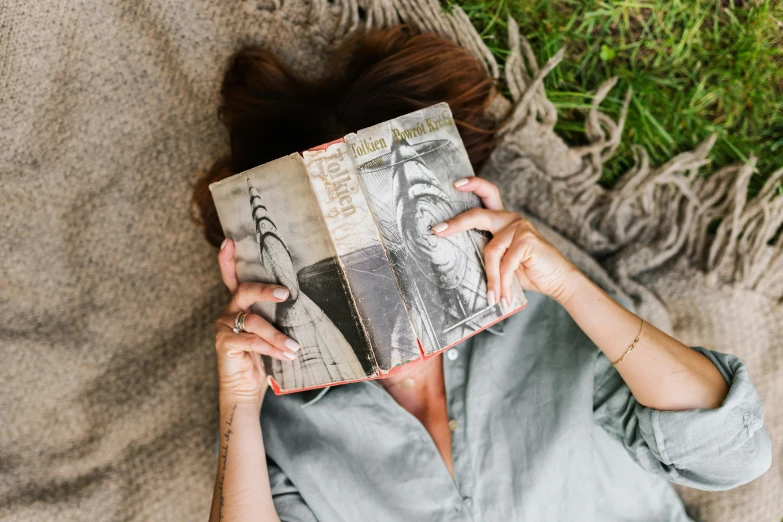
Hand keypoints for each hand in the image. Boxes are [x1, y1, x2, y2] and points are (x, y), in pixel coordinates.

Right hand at [214, 238, 300, 404]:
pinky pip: (252, 341)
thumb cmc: (262, 358)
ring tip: (295, 347)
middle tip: (287, 294)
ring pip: (253, 321)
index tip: (230, 240)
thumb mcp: (272, 333)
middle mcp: (229, 311)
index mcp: (240, 305)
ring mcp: (224, 326)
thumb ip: (277, 317)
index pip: (232, 277)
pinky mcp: (224, 343)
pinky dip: (272, 348)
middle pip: (244, 291)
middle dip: (266, 290)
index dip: (228, 259)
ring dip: (277, 335)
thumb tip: (302, 303)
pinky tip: (286, 355)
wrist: (245, 389)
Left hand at [431, 177, 579, 305]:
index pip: (488, 194)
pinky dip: (502, 283)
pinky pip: (505, 264)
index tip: (455, 184)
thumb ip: (487, 254)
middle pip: (478, 215)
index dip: (473, 185)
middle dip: (456, 223)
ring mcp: (520, 227)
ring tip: (491, 298)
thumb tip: (455, 260)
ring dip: (491, 279)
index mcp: (503, 221)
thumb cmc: (528, 272)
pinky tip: (503, 297)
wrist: (558, 281)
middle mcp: (510, 219)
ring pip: (490, 251)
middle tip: (437, 231)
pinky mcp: (527, 240)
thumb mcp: (502, 261)